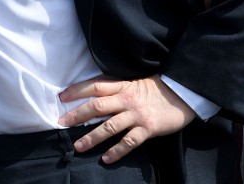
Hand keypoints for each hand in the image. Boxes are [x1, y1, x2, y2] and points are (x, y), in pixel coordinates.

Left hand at [58, 74, 195, 163]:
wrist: (182, 94)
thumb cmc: (156, 89)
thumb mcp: (134, 83)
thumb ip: (117, 89)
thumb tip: (95, 96)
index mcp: (122, 86)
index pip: (94, 86)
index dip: (77, 90)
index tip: (61, 97)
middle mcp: (127, 99)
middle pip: (97, 106)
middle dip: (77, 115)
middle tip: (61, 123)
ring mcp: (137, 114)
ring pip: (110, 126)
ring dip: (92, 137)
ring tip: (78, 146)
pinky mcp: (148, 128)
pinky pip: (129, 142)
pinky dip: (116, 151)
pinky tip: (106, 159)